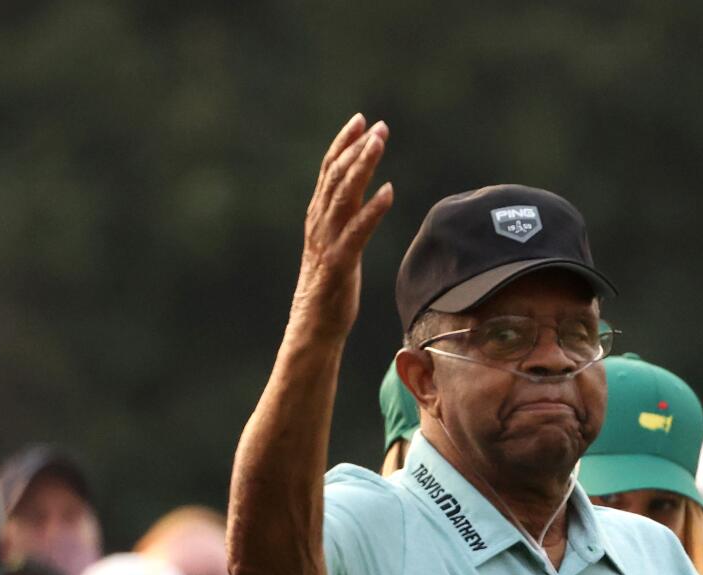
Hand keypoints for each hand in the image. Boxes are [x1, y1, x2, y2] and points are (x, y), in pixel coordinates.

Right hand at [290, 114, 394, 343]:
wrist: (314, 326)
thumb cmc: (330, 289)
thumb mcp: (338, 247)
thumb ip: (345, 222)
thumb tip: (362, 200)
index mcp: (318, 218)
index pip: (328, 171)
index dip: (343, 144)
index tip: (360, 120)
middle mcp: (319, 223)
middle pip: (336, 176)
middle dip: (356, 147)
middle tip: (378, 125)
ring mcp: (328, 242)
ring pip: (344, 195)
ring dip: (363, 166)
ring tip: (379, 143)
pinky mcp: (340, 263)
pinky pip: (357, 231)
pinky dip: (372, 209)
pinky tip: (388, 191)